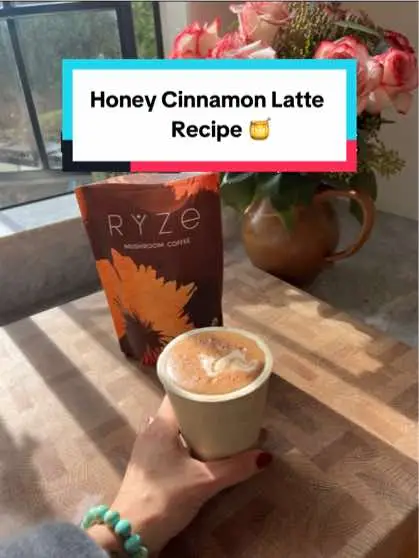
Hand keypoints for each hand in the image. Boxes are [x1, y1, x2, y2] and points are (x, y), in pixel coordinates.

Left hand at [88, 396, 271, 553]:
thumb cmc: (165, 497)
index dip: (198, 386)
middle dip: (201, 407)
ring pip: (173, 427)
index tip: (219, 385)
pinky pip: (169, 442)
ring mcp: (146, 448)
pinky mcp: (147, 466)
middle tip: (226, 405)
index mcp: (160, 424)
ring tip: (218, 424)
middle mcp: (150, 430)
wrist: (130, 534)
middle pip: (178, 409)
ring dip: (193, 426)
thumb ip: (235, 468)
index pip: (179, 392)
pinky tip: (200, 449)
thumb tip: (265, 457)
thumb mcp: (204, 482)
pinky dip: (185, 441)